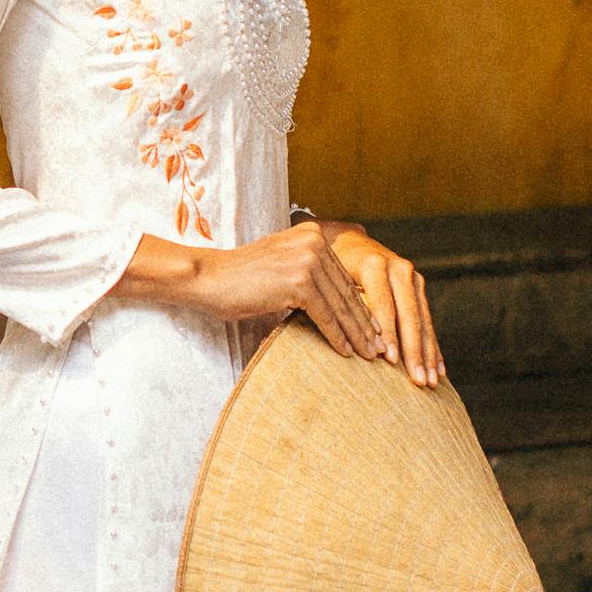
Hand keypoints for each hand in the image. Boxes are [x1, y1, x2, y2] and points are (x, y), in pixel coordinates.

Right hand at [121, 216, 441, 382]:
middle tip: (383, 349)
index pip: (345, 278)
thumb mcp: (283, 269)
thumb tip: (340, 304)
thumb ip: (311, 276)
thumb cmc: (241, 280)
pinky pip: (326, 315)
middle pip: (347, 291)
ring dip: (358, 334)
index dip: (363, 307)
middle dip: (367, 323)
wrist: (208, 278)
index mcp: (314, 235)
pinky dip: (338, 336)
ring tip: (371, 356)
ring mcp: (307, 260)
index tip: (379, 330)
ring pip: (341, 305)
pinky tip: (347, 353)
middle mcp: (314, 242)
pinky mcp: (298, 281)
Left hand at [317, 219, 443, 387]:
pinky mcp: (418, 287)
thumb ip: (338, 303)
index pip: (383, 305)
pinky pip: (427, 321)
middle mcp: (398, 269)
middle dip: (413, 351)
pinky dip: (433, 347)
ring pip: (422, 321)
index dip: (387, 333)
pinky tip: (439, 370)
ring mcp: (412, 278)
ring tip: (430, 382)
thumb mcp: (329, 280)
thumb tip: (343, 340)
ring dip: (427, 354)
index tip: (389, 360)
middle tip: (417, 380)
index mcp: (374, 265)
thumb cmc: (330, 269)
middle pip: (409, 316)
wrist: (348, 242)